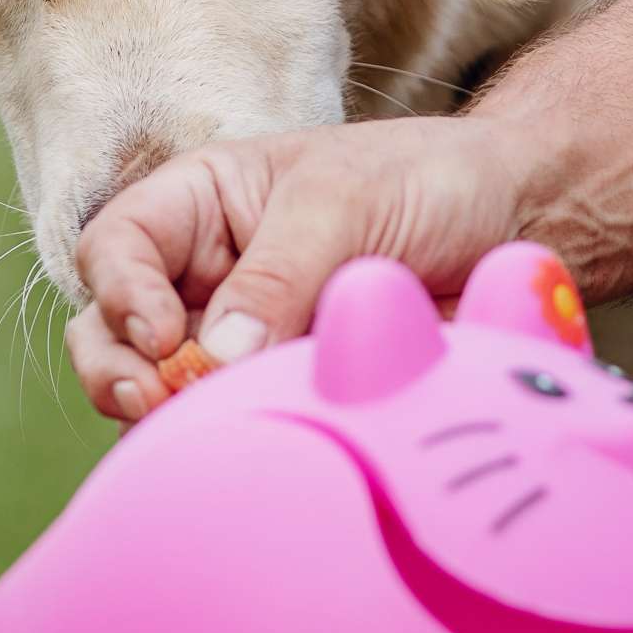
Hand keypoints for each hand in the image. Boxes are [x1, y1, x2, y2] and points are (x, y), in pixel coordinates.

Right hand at [66, 114, 528, 423]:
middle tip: (151, 402)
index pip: (118, 244)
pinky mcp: (279, 392)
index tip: (164, 335)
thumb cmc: (428, 182)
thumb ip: (279, 274)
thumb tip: (214, 357)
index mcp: (202, 204)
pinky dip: (221, 442)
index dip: (121, 291)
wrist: (519, 223)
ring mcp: (239, 340)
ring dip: (161, 416)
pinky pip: (228, 426)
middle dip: (116, 369)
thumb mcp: (347, 203)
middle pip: (113, 329)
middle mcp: (205, 275)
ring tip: (192, 431)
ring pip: (158, 390)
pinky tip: (241, 451)